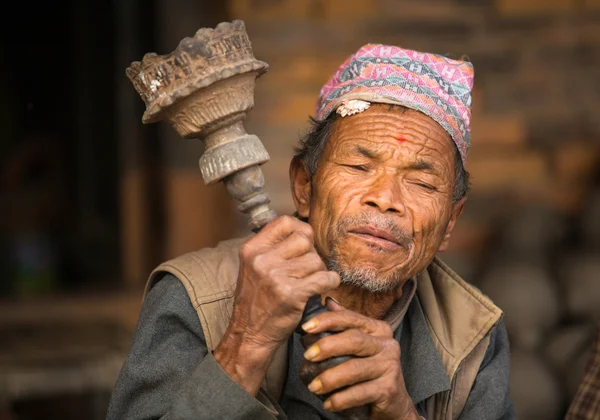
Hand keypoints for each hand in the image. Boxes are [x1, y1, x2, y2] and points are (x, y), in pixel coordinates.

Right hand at [214, 215, 339, 394]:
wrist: (249, 335)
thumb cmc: (255, 302)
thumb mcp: (252, 268)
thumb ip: (272, 248)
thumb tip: (303, 233)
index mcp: (251, 249)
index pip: (284, 222)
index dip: (300, 230)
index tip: (304, 244)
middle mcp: (261, 260)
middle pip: (304, 239)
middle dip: (312, 253)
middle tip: (308, 269)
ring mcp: (276, 277)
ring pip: (316, 260)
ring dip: (320, 271)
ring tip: (311, 283)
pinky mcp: (292, 294)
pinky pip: (325, 278)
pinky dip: (330, 283)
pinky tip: (323, 289)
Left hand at [300, 300, 419, 419]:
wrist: (394, 402)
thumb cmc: (370, 370)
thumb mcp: (360, 344)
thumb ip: (345, 323)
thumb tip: (327, 301)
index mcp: (378, 329)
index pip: (350, 318)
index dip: (327, 320)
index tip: (305, 327)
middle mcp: (387, 344)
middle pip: (354, 339)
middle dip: (327, 346)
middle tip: (307, 356)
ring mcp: (390, 366)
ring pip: (354, 368)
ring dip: (330, 378)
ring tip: (313, 387)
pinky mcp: (389, 389)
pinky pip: (360, 393)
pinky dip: (340, 399)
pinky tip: (328, 403)